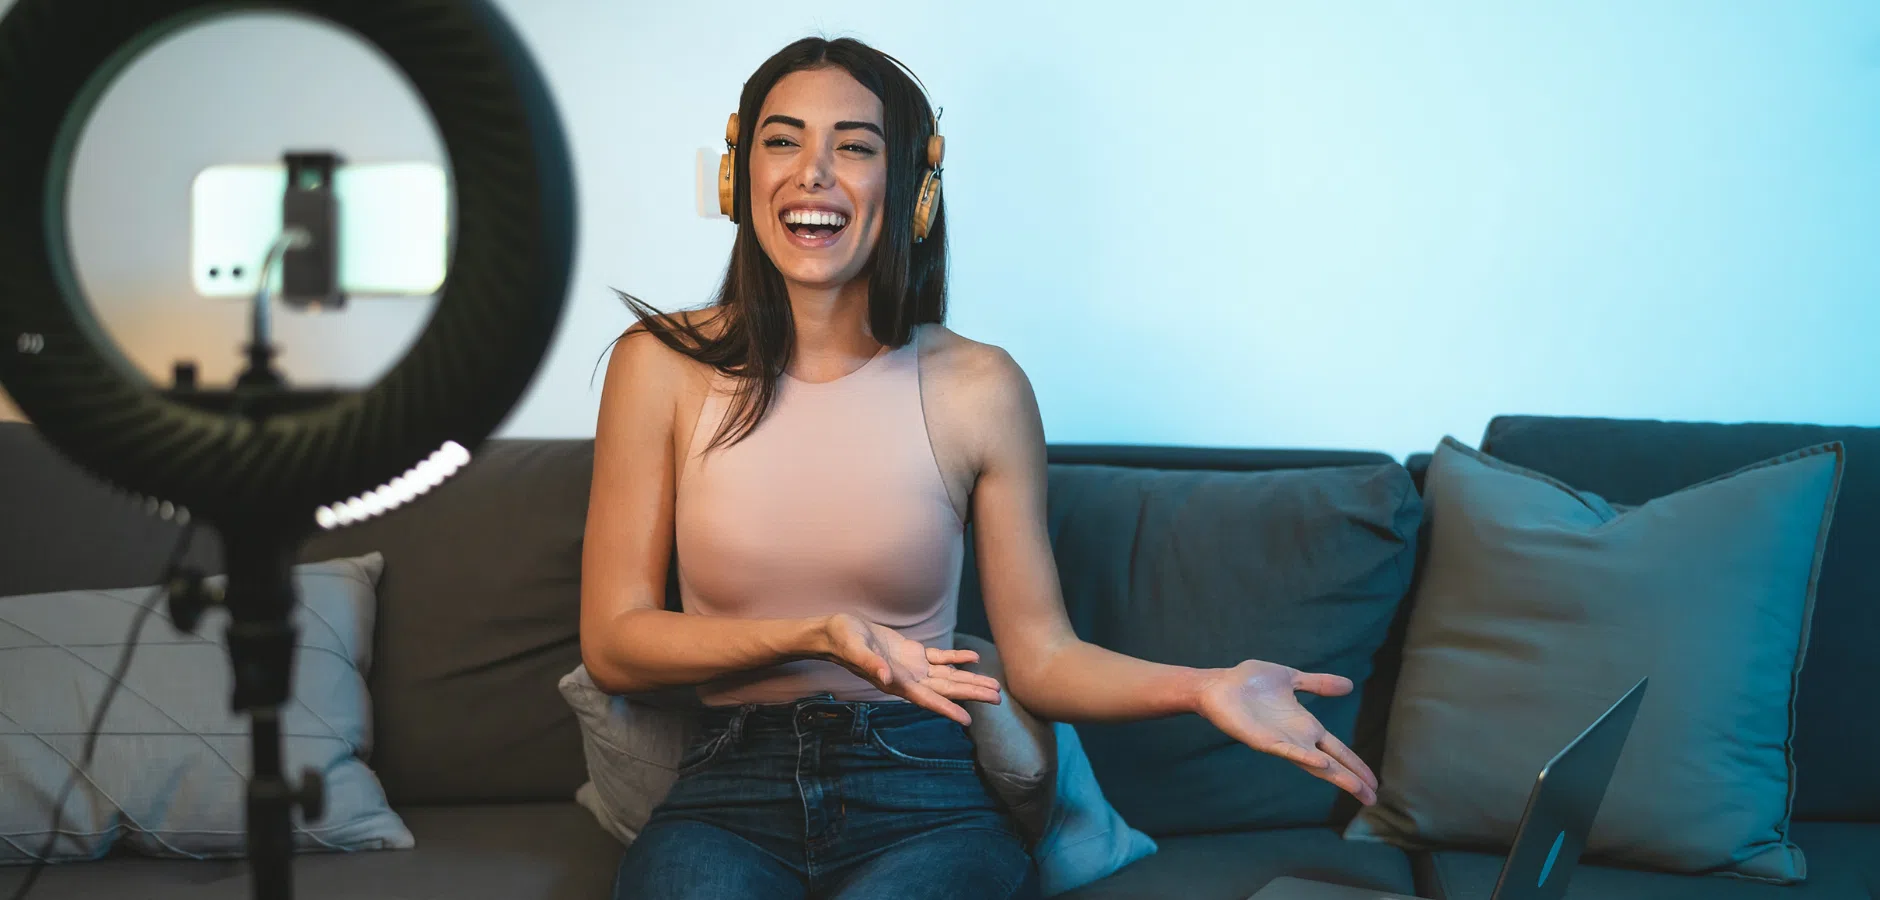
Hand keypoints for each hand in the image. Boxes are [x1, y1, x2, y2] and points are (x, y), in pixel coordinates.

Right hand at [820, 614, 1002, 724]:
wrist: (836, 633)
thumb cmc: (843, 641)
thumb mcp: (855, 649)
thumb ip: (870, 664)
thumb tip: (886, 678)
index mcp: (896, 682)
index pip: (926, 699)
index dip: (947, 709)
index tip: (967, 720)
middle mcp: (908, 679)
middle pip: (946, 690)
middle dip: (971, 694)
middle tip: (998, 698)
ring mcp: (912, 667)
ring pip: (948, 677)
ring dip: (970, 680)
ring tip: (994, 686)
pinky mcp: (912, 654)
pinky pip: (939, 658)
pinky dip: (957, 659)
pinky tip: (973, 658)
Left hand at [1194, 659, 1378, 805]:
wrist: (1218, 685)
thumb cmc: (1250, 682)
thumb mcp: (1292, 678)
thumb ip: (1318, 684)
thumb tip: (1349, 685)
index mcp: (1305, 726)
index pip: (1338, 750)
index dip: (1356, 765)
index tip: (1374, 783)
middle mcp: (1297, 738)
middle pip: (1332, 764)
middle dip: (1352, 779)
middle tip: (1373, 799)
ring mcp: (1281, 742)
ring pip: (1314, 764)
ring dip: (1336, 776)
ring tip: (1358, 789)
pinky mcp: (1263, 740)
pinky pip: (1288, 751)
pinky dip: (1305, 758)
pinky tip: (1322, 763)